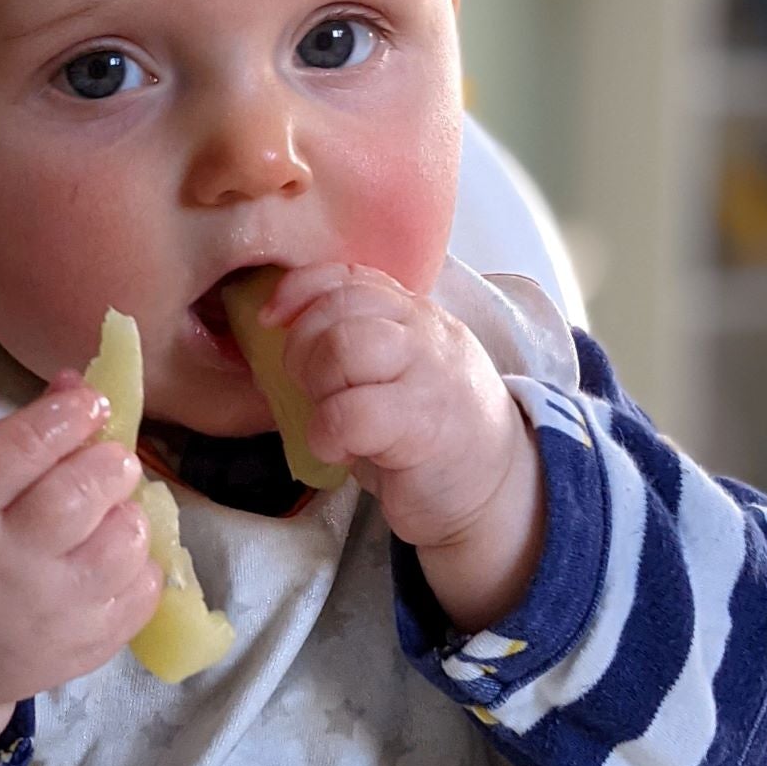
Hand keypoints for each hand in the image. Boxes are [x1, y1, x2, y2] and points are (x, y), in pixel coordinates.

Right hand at [0, 372, 162, 710]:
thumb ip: (18, 438)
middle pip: (77, 498)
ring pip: (121, 547)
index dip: (63, 416)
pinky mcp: (82, 650)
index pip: (19, 451)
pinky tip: (118, 554)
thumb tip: (79, 384)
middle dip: (108, 462)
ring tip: (114, 509)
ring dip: (130, 514)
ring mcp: (48, 614)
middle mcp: (6, 565)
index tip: (90, 402)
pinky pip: (140, 597)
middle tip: (108, 459)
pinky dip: (141, 565)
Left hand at [262, 264, 543, 628]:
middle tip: (312, 390)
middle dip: (302, 348)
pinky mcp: (425, 425)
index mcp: (412, 313)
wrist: (496, 490)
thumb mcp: (394, 372)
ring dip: (318, 385)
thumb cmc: (428, 432)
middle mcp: (424, 332)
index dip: (299, 289)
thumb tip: (279, 331)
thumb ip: (353, 341)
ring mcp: (428, 374)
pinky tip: (339, 450)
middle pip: (337, 307)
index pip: (348, 275)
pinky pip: (350, 414)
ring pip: (344, 347)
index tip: (270, 319)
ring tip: (329, 415)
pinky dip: (327, 434)